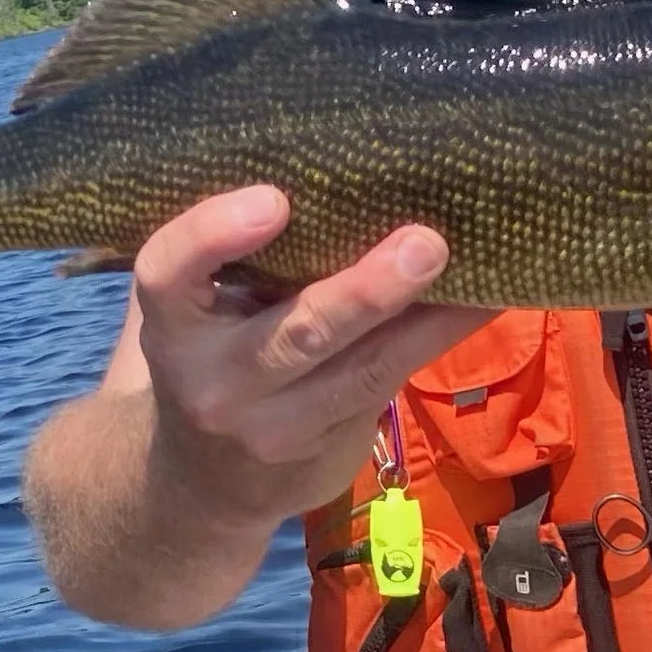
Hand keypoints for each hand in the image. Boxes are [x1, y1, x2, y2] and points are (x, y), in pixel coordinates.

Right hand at [132, 185, 488, 528]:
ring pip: (362, 371)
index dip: (214, 234)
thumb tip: (328, 164)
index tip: (274, 199)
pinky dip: (435, 341)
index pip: (169, 273)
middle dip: (366, 291)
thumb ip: (226, 258)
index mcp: (172, 326)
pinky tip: (480, 304)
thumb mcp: (190, 314)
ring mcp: (275, 427)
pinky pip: (387, 387)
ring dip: (428, 322)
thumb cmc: (203, 357)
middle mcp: (216, 382)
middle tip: (427, 243)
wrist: (197, 487)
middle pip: (296, 333)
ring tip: (482, 279)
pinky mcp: (327, 451)